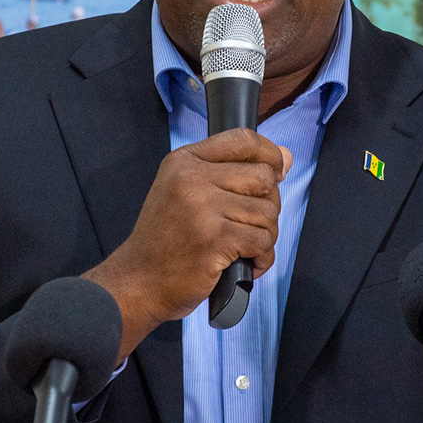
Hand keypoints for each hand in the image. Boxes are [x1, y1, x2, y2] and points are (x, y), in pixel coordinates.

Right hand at [87, 129, 290, 357]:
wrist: (138, 282)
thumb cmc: (166, 242)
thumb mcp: (185, 192)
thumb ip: (231, 173)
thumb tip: (285, 158)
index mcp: (184, 161)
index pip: (242, 139)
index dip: (269, 154)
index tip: (277, 170)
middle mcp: (192, 178)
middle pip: (263, 177)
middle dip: (268, 204)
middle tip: (250, 224)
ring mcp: (203, 208)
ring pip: (268, 212)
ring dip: (264, 236)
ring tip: (241, 247)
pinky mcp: (215, 239)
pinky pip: (263, 241)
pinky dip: (262, 258)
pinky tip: (244, 263)